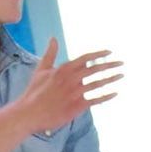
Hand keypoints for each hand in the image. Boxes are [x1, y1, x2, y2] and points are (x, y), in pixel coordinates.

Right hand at [6, 40, 121, 136]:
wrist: (30, 113)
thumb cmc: (34, 92)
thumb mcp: (41, 70)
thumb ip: (50, 53)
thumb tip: (53, 38)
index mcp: (64, 69)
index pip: (86, 58)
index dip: (99, 54)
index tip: (109, 52)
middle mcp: (72, 79)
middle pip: (95, 69)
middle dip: (110, 65)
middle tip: (121, 63)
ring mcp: (75, 93)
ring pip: (98, 83)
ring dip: (111, 78)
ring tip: (121, 75)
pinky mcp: (77, 106)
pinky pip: (96, 100)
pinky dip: (107, 96)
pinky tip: (115, 93)